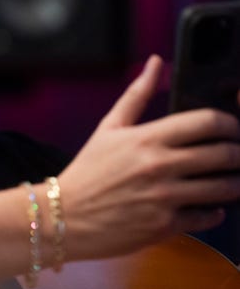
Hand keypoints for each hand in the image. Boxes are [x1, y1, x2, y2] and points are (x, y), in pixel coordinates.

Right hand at [58, 55, 239, 259]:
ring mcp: (164, 198)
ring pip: (222, 188)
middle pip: (223, 154)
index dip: (229, 123)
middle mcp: (160, 166)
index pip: (206, 122)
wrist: (66, 216)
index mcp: (148, 138)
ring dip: (234, 183)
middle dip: (238, 153)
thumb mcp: (110, 126)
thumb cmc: (88, 170)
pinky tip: (211, 206)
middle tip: (237, 153)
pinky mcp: (165, 226)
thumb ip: (138, 94)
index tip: (232, 127)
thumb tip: (156, 62)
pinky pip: (206, 217)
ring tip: (232, 180)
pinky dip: (215, 212)